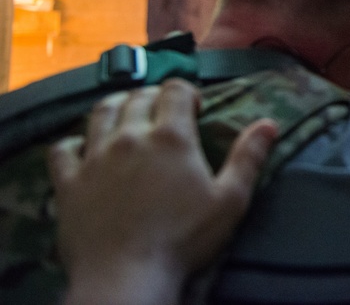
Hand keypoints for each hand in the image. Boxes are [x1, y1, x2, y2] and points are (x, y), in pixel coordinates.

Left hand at [48, 78, 278, 304]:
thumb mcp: (230, 200)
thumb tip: (269, 124)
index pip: (175, 90)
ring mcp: (94, 157)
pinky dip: (74, 142)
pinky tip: (83, 149)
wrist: (127, 277)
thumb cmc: (184, 239)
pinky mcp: (69, 182)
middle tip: (165, 114)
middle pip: (138, 97)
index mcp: (171, 137)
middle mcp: (130, 136)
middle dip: (154, 97)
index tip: (195, 109)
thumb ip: (249, 158)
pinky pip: (63, 149)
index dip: (187, 92)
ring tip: (128, 118)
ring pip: (101, 113)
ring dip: (117, 107)